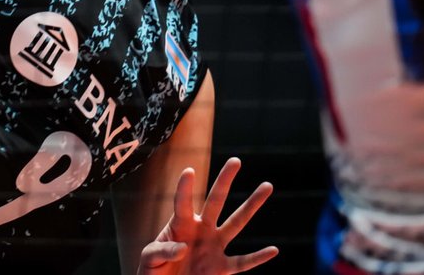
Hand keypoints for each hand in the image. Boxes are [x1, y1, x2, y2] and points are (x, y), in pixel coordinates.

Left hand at [136, 159, 277, 274]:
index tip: (189, 171)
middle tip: (235, 160)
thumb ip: (162, 250)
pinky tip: (273, 250)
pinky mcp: (221, 268)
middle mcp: (201, 230)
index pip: (183, 202)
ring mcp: (213, 247)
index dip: (184, 188)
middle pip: (215, 201)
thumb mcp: (149, 258)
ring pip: (236, 223)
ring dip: (251, 205)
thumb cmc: (154, 269)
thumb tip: (183, 247)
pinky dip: (258, 258)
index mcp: (180, 224)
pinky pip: (242, 263)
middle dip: (224, 181)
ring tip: (267, 185)